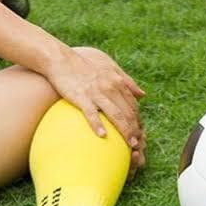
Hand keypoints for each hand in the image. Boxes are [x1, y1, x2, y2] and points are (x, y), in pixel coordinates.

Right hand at [73, 47, 146, 176]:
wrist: (62, 60)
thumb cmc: (86, 69)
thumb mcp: (110, 71)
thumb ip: (127, 83)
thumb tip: (143, 95)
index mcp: (118, 83)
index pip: (133, 106)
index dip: (138, 121)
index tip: (140, 134)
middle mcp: (111, 88)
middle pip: (128, 113)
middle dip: (135, 130)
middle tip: (138, 145)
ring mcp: (97, 93)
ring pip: (116, 115)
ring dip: (125, 131)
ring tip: (130, 145)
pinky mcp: (82, 98)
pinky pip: (92, 114)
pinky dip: (98, 125)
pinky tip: (103, 136)